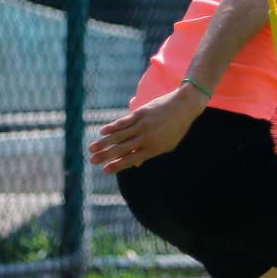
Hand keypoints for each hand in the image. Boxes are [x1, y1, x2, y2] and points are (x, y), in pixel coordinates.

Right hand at [87, 86, 203, 173]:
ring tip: (91, 149)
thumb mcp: (166, 145)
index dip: (117, 165)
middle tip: (92, 161)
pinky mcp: (140, 113)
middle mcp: (147, 138)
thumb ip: (149, 153)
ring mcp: (143, 125)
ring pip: (119, 136)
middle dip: (105, 156)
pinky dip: (112, 127)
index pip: (132, 159)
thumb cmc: (175, 129)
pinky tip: (102, 132)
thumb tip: (135, 164)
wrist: (184, 107)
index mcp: (153, 148)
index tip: (105, 171)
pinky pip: (123, 122)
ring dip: (104, 143)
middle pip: (122, 148)